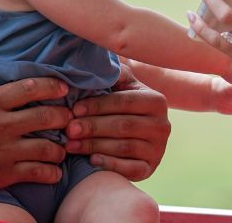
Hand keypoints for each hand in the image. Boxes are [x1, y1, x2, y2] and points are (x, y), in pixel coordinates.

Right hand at [0, 33, 71, 199]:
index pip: (28, 88)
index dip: (51, 86)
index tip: (62, 87)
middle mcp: (0, 125)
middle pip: (46, 116)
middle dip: (63, 116)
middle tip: (68, 117)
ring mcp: (3, 151)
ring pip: (46, 147)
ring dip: (59, 148)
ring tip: (64, 147)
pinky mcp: (1, 174)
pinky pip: (36, 174)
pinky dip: (50, 173)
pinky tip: (53, 172)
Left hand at [64, 63, 170, 180]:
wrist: (138, 135)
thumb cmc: (122, 106)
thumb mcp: (123, 87)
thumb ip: (114, 74)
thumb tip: (97, 61)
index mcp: (156, 100)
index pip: (124, 102)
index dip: (97, 105)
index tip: (74, 109)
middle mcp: (162, 125)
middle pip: (123, 126)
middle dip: (92, 127)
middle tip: (69, 129)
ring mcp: (158, 149)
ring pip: (124, 147)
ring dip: (94, 146)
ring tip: (71, 145)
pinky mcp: (150, 168)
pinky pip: (130, 169)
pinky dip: (110, 164)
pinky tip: (92, 160)